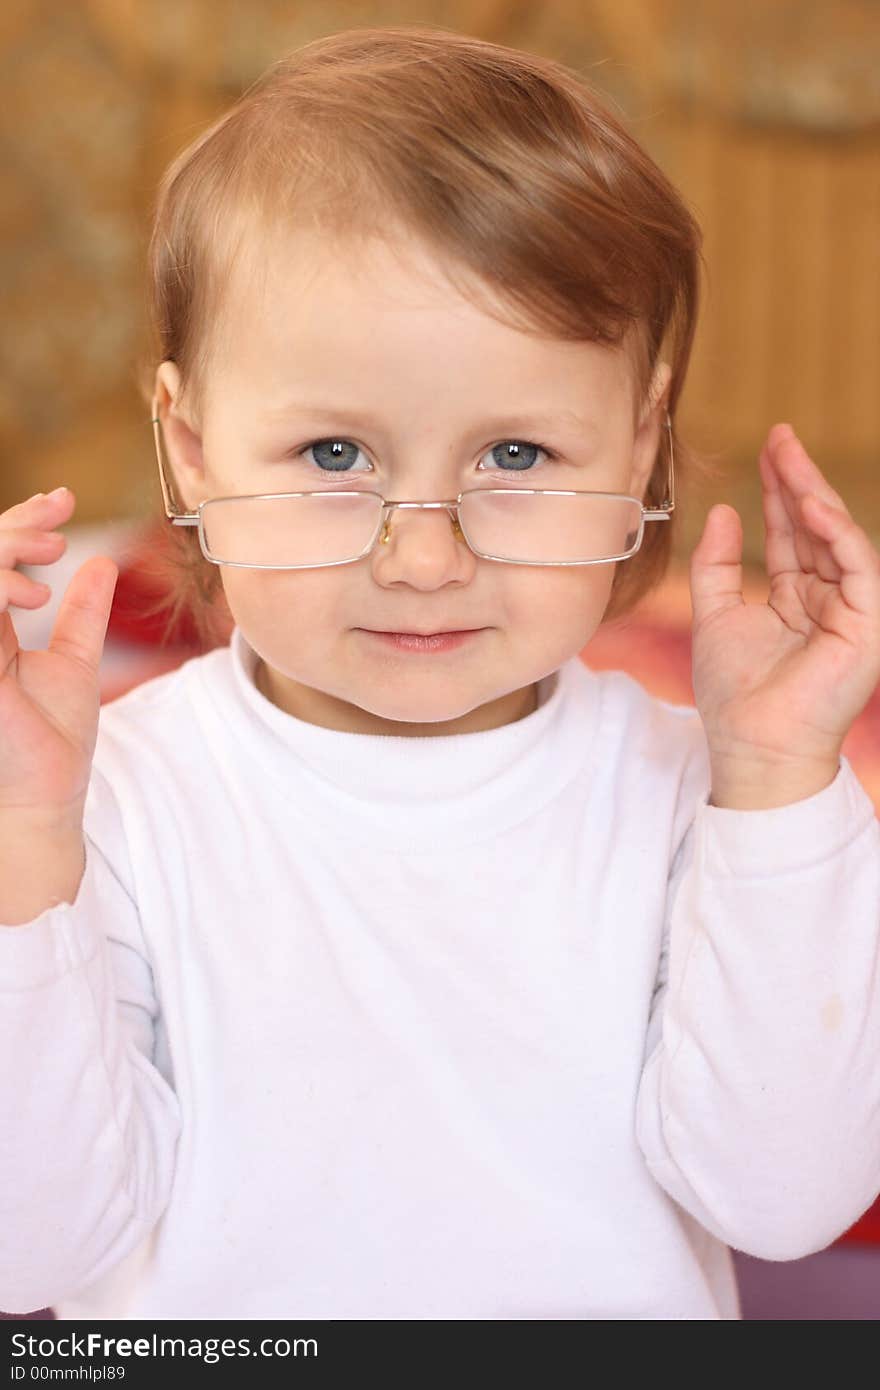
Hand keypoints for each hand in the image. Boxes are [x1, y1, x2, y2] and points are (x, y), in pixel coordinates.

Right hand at [0, 488, 117, 821]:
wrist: (45, 797)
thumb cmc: (53, 740)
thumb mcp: (75, 660)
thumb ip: (84, 613)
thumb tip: (104, 564)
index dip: (20, 522)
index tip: (62, 501)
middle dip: (15, 522)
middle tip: (59, 517)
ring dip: (6, 545)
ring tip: (52, 555)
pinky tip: (34, 595)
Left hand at [688, 423, 879, 807]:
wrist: (751, 744)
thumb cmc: (733, 693)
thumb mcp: (714, 614)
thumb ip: (717, 564)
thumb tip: (724, 509)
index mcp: (796, 597)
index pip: (790, 532)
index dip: (778, 489)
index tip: (766, 446)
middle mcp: (828, 598)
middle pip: (814, 526)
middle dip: (798, 478)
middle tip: (780, 435)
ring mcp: (851, 610)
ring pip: (838, 538)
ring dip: (814, 494)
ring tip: (789, 457)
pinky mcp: (867, 624)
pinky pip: (857, 565)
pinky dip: (835, 531)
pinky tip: (809, 503)